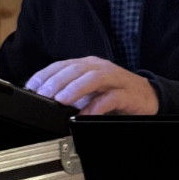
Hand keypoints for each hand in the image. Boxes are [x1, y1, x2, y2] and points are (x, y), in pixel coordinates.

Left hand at [25, 57, 159, 115]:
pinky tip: (85, 114)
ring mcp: (115, 79)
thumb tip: (44, 99)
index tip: (31, 87)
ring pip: (92, 78)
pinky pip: (111, 97)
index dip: (45, 75)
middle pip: (74, 69)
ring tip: (60, 100)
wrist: (148, 97)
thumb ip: (69, 93)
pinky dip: (97, 106)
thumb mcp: (88, 92)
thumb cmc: (114, 93)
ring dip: (74, 88)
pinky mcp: (128, 93)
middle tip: (43, 95)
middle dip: (56, 82)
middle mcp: (100, 68)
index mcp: (87, 65)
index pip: (62, 65)